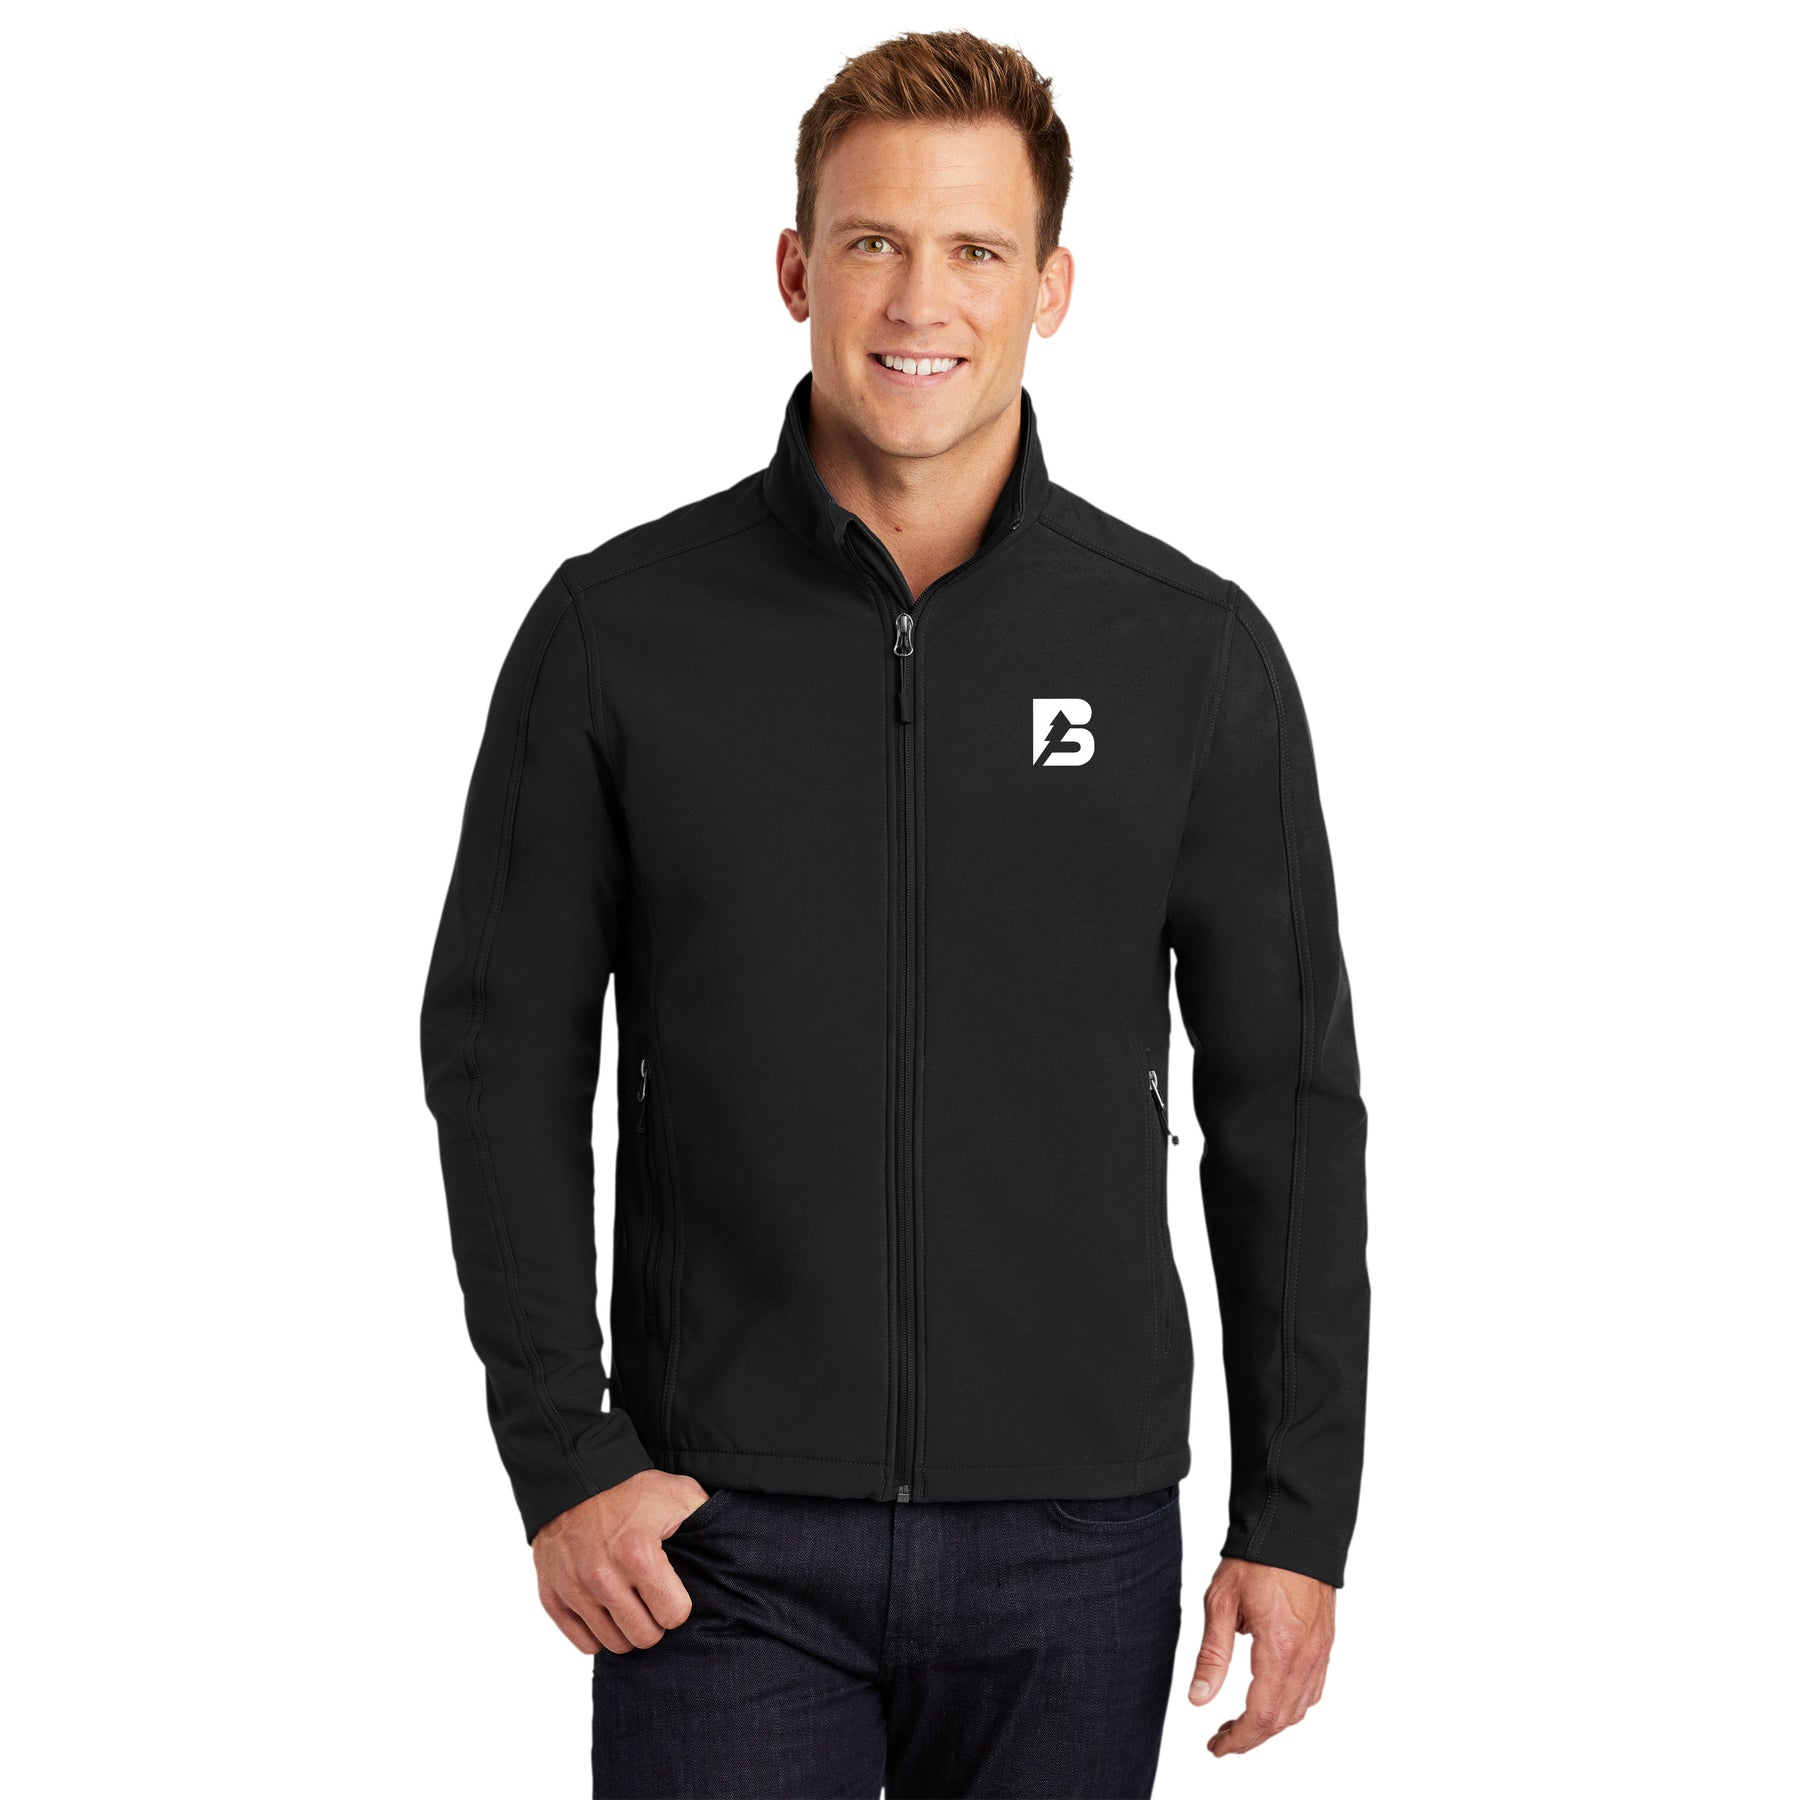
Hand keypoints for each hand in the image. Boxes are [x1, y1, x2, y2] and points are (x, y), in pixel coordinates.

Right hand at [531, 1469, 711, 1653]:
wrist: (575, 1474)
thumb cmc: (631, 1488)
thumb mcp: (678, 1494)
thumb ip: (706, 1520)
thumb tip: (734, 1546)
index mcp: (638, 1554)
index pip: (673, 1617)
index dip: (678, 1604)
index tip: (673, 1589)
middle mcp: (602, 1577)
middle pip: (643, 1637)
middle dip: (654, 1621)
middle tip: (652, 1599)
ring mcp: (573, 1588)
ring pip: (613, 1645)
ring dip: (626, 1628)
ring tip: (630, 1602)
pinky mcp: (551, 1595)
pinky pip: (583, 1642)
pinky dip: (597, 1632)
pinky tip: (606, 1609)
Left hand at [1187, 1557, 1335, 1754]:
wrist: (1294, 1528)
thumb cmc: (1256, 1558)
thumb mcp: (1220, 1602)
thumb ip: (1212, 1655)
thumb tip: (1199, 1699)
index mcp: (1280, 1648)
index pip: (1261, 1715)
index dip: (1238, 1739)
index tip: (1216, 1747)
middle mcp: (1307, 1656)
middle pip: (1282, 1719)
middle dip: (1251, 1737)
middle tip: (1221, 1740)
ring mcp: (1321, 1651)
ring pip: (1300, 1708)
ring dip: (1271, 1724)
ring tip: (1240, 1725)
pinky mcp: (1326, 1643)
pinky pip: (1313, 1689)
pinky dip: (1291, 1705)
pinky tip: (1272, 1701)